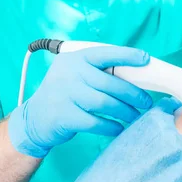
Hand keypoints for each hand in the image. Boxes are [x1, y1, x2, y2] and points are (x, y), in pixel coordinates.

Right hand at [8, 46, 152, 157]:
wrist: (35, 118)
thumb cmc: (65, 94)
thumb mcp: (75, 74)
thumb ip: (98, 72)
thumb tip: (135, 76)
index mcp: (75, 58)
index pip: (105, 53)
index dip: (127, 55)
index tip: (146, 59)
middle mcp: (70, 73)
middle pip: (111, 83)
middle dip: (133, 94)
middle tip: (146, 101)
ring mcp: (66, 95)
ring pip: (106, 103)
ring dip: (125, 112)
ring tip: (135, 116)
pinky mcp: (65, 116)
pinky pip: (96, 122)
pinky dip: (111, 127)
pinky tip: (119, 128)